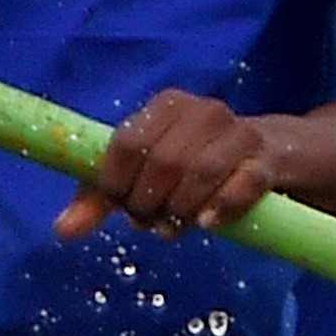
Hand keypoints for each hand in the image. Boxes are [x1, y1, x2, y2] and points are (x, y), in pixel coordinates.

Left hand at [58, 88, 287, 238]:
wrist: (273, 154)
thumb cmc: (197, 164)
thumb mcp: (146, 173)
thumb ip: (103, 197)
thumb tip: (63, 230)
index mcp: (168, 105)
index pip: (128, 142)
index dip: (116, 182)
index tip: (120, 204)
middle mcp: (205, 111)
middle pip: (163, 161)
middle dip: (148, 202)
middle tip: (147, 221)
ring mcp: (241, 134)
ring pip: (201, 172)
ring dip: (181, 209)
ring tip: (173, 226)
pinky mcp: (269, 160)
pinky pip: (245, 183)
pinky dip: (221, 207)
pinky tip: (207, 223)